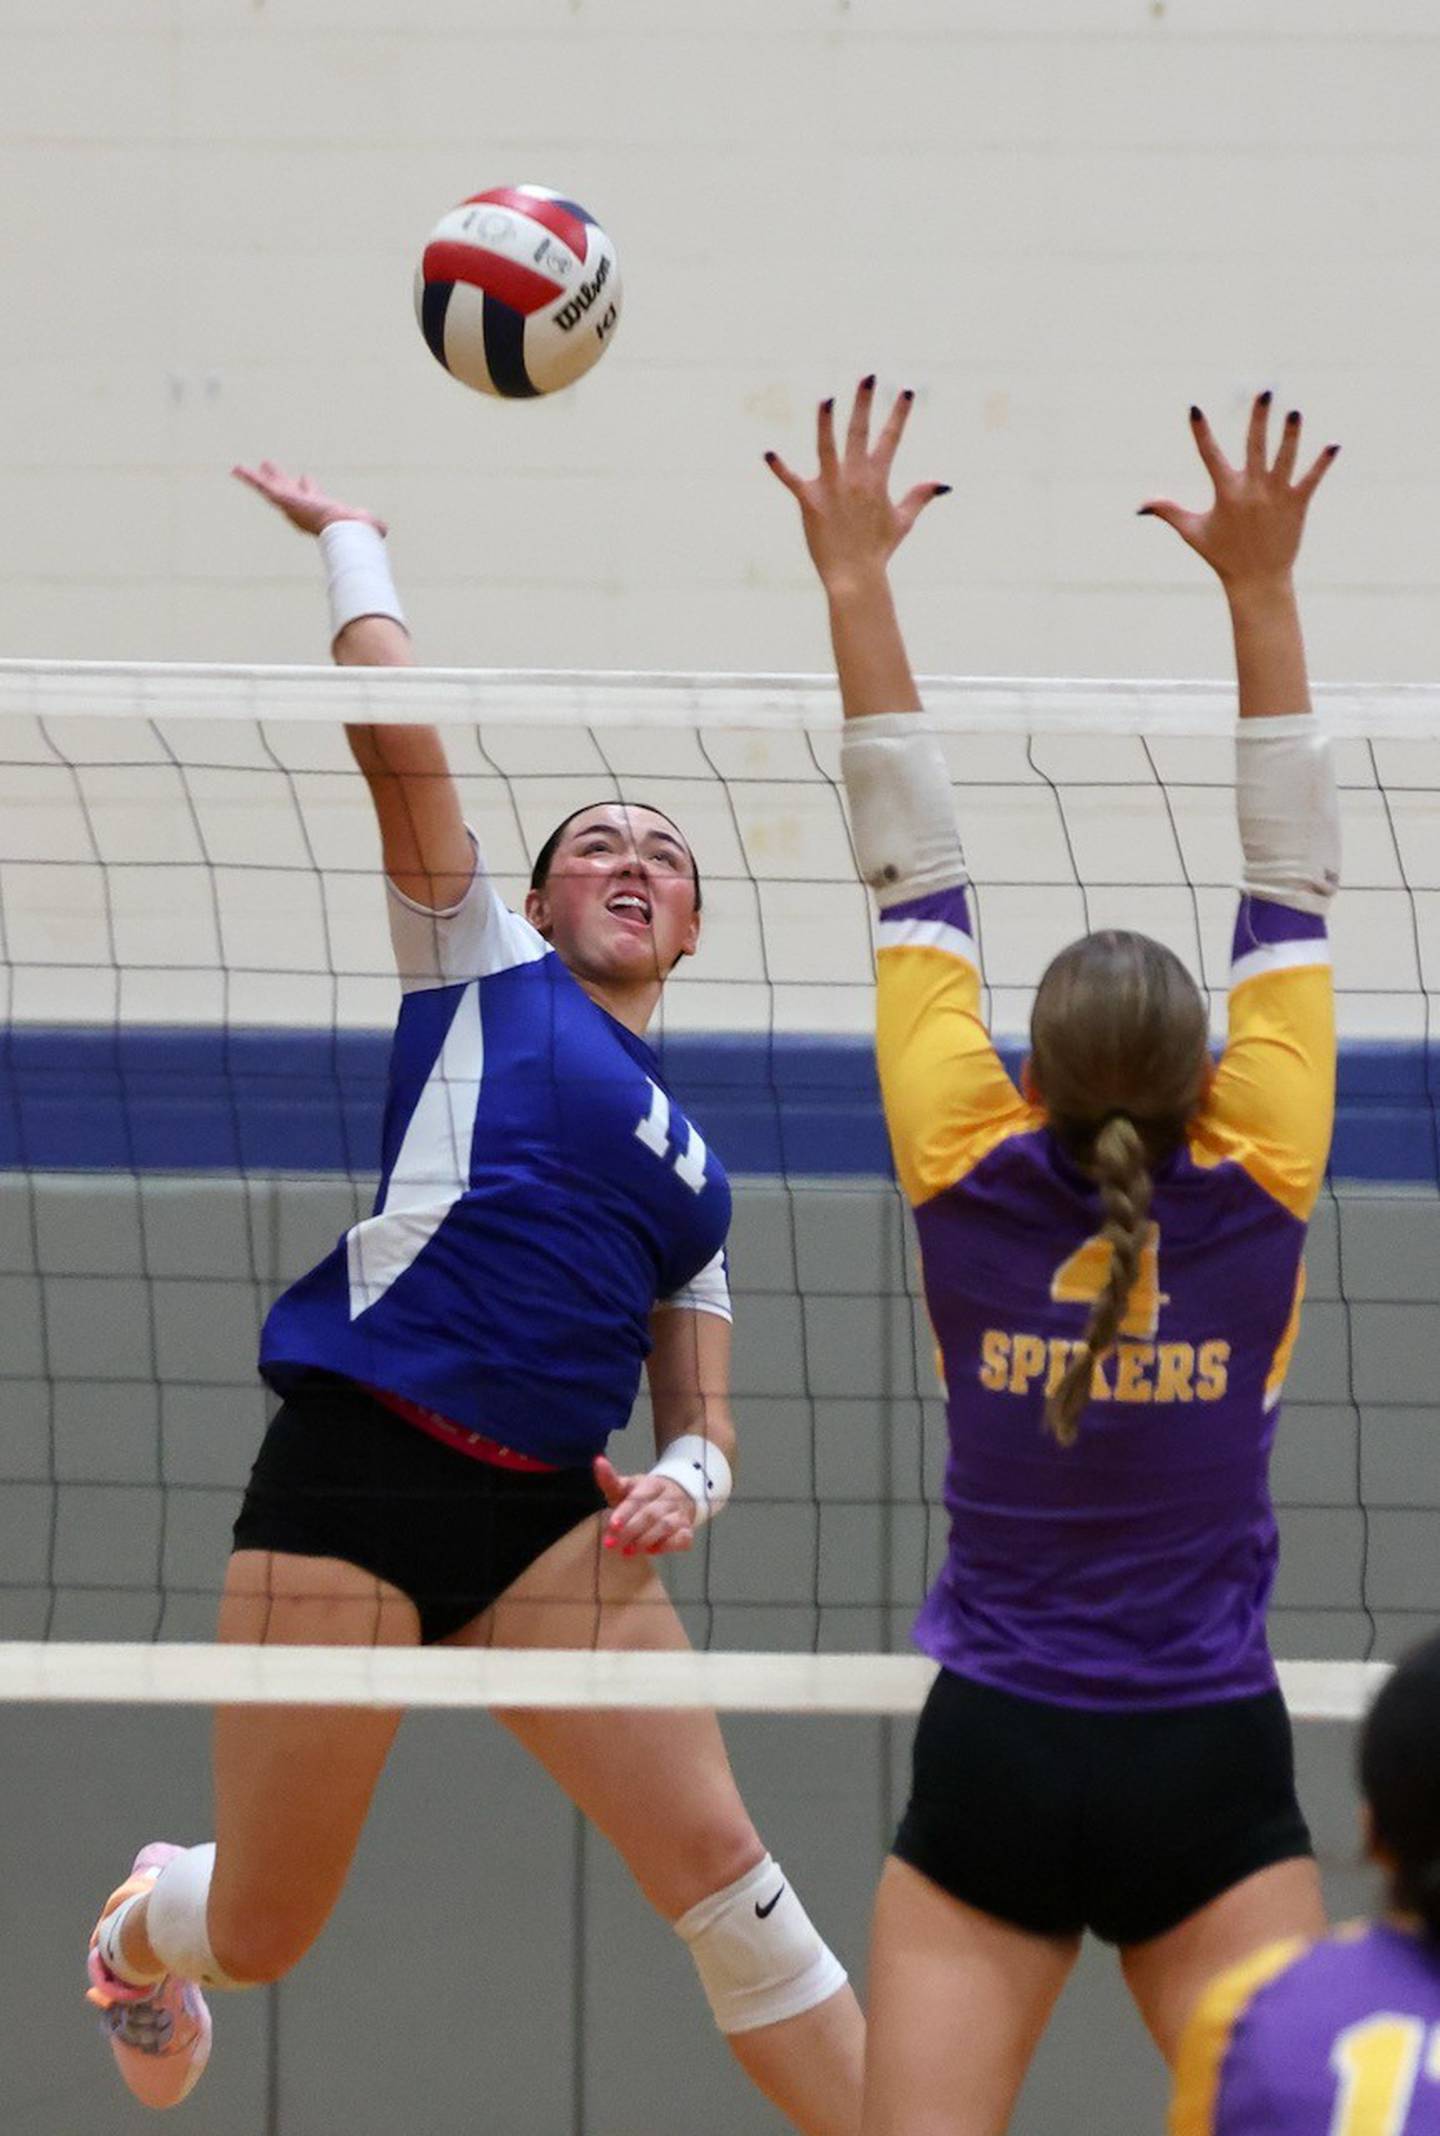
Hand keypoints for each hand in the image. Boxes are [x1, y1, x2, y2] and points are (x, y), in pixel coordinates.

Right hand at [232, 460, 385, 538]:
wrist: (343, 531)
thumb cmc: (356, 531)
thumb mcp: (366, 523)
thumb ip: (373, 526)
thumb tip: (383, 531)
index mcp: (319, 509)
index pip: (310, 495)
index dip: (308, 486)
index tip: (305, 477)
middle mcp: (302, 507)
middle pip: (286, 489)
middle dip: (279, 479)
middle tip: (269, 466)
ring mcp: (289, 504)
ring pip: (268, 488)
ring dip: (256, 478)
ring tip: (240, 468)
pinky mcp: (282, 499)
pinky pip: (261, 486)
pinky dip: (248, 478)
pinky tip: (235, 469)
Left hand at [594, 1455, 696, 1556]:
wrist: (678, 1496)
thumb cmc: (645, 1496)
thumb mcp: (627, 1487)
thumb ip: (611, 1479)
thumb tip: (598, 1461)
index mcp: (653, 1484)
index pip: (638, 1498)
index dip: (625, 1512)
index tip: (612, 1525)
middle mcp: (669, 1498)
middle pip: (650, 1514)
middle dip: (631, 1530)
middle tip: (612, 1544)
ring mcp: (680, 1514)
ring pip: (665, 1526)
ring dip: (646, 1540)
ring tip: (627, 1551)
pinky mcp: (687, 1531)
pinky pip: (682, 1539)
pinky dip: (668, 1546)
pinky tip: (652, 1551)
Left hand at [764, 375, 949, 595]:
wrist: (856, 576)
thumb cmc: (879, 550)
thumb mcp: (903, 521)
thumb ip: (920, 497)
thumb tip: (944, 484)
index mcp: (877, 479)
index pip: (891, 439)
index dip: (899, 413)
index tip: (907, 390)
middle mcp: (855, 478)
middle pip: (859, 432)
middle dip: (864, 402)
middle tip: (868, 376)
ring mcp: (831, 488)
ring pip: (826, 446)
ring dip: (826, 421)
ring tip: (827, 398)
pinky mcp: (809, 501)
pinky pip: (791, 480)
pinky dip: (779, 467)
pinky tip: (767, 452)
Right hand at [1139, 394, 1338, 592]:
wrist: (1257, 580)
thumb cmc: (1222, 556)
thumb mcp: (1193, 532)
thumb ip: (1168, 512)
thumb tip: (1140, 507)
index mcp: (1226, 493)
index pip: (1209, 455)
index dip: (1200, 432)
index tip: (1194, 409)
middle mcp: (1252, 490)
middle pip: (1256, 446)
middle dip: (1259, 418)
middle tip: (1265, 392)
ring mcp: (1276, 496)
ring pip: (1285, 458)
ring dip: (1291, 434)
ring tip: (1295, 413)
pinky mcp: (1297, 505)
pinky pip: (1311, 479)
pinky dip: (1323, 463)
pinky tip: (1334, 446)